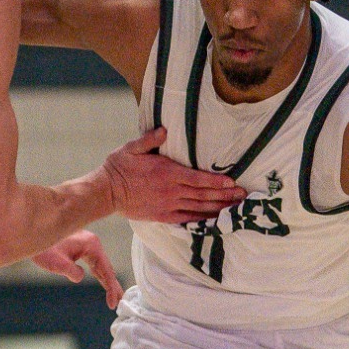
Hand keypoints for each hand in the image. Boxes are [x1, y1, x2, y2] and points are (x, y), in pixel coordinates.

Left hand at [31, 231, 121, 307]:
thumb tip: (80, 277)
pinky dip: (99, 274)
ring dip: (107, 280)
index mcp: (91, 244)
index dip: (111, 287)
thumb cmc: (43, 248)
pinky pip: (94, 263)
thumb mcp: (56, 263)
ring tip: (115, 295)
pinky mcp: (81, 247)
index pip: (106, 270)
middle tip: (119, 302)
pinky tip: (103, 281)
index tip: (113, 303)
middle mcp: (92, 243)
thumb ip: (71, 271)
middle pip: (106, 268)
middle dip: (113, 285)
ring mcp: (87, 244)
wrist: (32, 235)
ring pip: (101, 266)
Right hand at [101, 128, 247, 222]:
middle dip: (225, 195)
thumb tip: (165, 129)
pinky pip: (188, 218)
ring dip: (219, 208)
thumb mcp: (132, 148)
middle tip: (243, 195)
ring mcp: (169, 205)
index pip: (199, 178)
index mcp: (167, 173)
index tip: (233, 182)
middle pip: (204, 194)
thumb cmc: (119, 167)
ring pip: (199, 208)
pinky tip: (215, 219)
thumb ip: (150, 139)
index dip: (217, 181)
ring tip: (236, 208)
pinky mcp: (164, 216)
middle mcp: (172, 191)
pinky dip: (203, 219)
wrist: (106, 193)